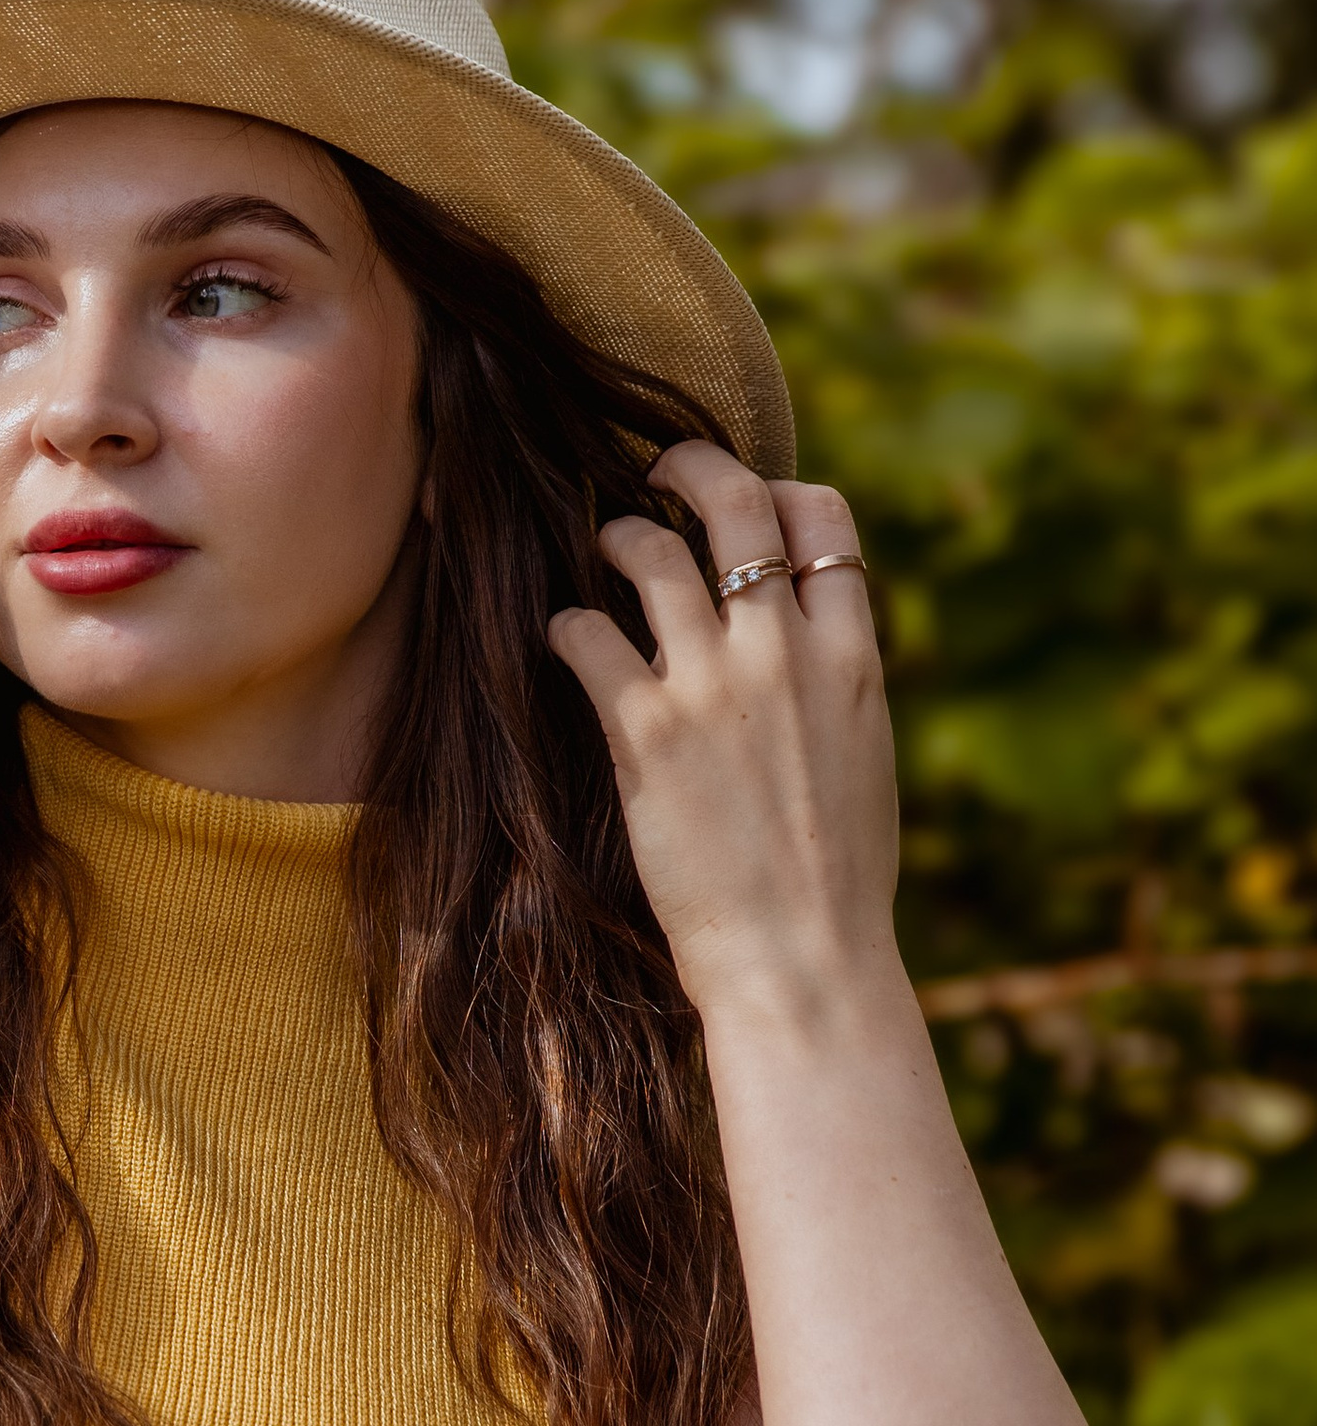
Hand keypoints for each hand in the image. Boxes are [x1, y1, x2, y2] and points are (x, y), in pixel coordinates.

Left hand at [545, 441, 898, 1020]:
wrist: (802, 960)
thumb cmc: (837, 881)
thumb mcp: (863, 758)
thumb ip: (834, 687)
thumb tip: (810, 649)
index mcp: (851, 659)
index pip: (825, 521)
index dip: (783, 493)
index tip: (752, 503)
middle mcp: (784, 652)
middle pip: (738, 503)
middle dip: (691, 465)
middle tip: (656, 468)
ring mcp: (712, 684)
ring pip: (651, 550)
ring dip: (619, 536)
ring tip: (605, 547)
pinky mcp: (644, 728)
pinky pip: (586, 632)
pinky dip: (567, 625)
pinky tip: (562, 638)